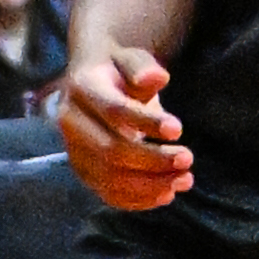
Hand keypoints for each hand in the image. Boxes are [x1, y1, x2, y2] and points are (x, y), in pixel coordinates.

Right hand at [58, 46, 192, 209]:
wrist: (93, 84)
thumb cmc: (118, 72)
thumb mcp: (131, 59)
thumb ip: (142, 67)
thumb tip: (157, 78)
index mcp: (82, 88)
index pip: (113, 111)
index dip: (146, 122)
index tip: (179, 129)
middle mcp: (71, 122)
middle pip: (110, 150)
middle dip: (153, 160)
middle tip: (187, 158)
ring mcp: (74, 151)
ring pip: (110, 178)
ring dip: (151, 185)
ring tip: (185, 179)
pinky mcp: (84, 172)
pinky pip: (110, 195)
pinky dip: (140, 200)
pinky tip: (166, 193)